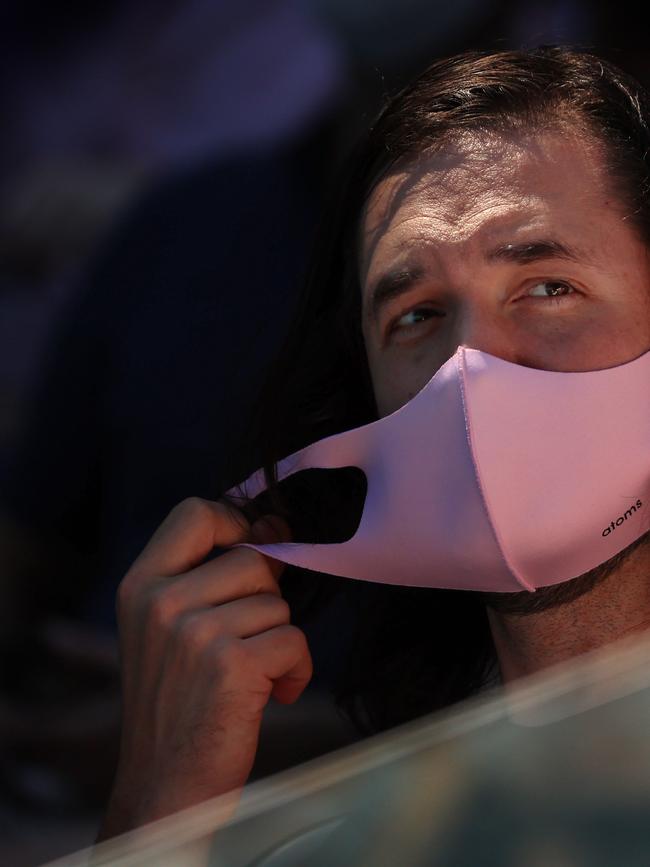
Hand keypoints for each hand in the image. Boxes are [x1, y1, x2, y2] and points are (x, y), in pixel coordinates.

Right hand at [99, 497, 311, 839]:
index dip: (236, 520)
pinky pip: (293, 640)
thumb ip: (210, 575)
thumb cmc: (179, 701)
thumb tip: (275, 526)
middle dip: (267, 599)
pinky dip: (295, 671)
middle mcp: (161, 603)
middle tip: (249, 640)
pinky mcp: (230, 665)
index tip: (256, 545)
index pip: (194, 512)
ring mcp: (194, 633)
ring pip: (277, 603)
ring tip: (253, 676)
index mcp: (140, 585)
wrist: (165, 786)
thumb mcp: (169, 628)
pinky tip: (272, 695)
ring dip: (279, 641)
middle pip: (252, 558)